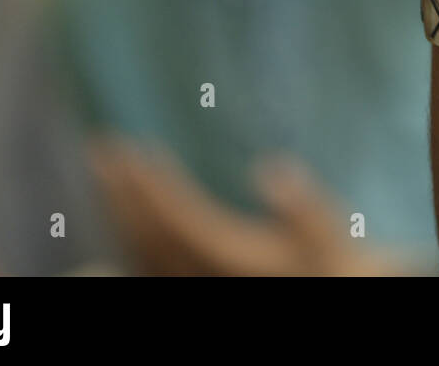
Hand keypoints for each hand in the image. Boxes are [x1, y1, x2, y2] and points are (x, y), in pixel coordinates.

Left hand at [89, 138, 409, 274]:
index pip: (180, 224)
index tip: (131, 149)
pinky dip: (130, 232)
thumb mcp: (332, 241)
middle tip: (101, 145)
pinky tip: (123, 210)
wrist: (335, 293)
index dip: (152, 189)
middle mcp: (204, 280)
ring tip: (104, 168)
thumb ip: (307, 210)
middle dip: (124, 192)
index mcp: (234, 263)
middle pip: (151, 239)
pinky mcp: (196, 283)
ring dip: (120, 209)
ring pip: (143, 253)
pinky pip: (148, 261)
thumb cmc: (337, 270)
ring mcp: (196, 285)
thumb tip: (274, 169)